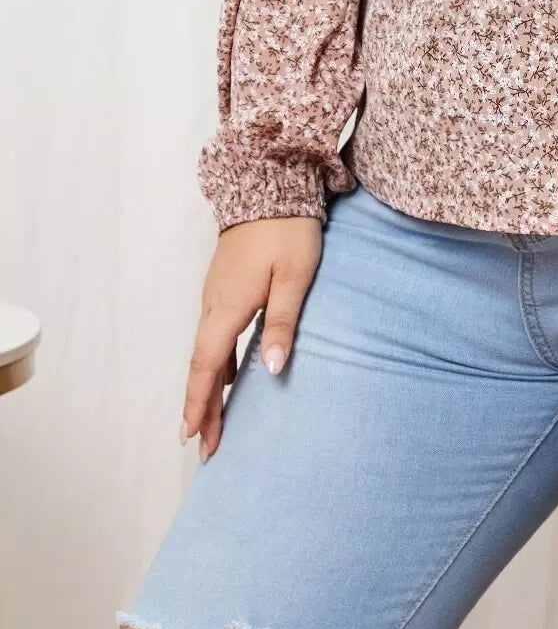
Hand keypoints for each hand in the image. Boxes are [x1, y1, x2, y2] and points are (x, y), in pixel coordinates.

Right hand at [181, 214, 322, 462]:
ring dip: (209, 386)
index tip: (192, 437)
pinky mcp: (226, 283)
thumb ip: (283, 322)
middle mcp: (214, 304)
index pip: (208, 367)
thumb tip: (271, 370)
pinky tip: (230, 373)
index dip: (200, 404)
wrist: (269, 182)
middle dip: (202, 406)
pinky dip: (217, 361)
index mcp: (228, 307)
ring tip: (214, 420)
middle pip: (202, 365)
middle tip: (204, 446)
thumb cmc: (288, 229)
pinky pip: (214, 333)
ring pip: (207, 350)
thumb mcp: (295, 276)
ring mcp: (217, 292)